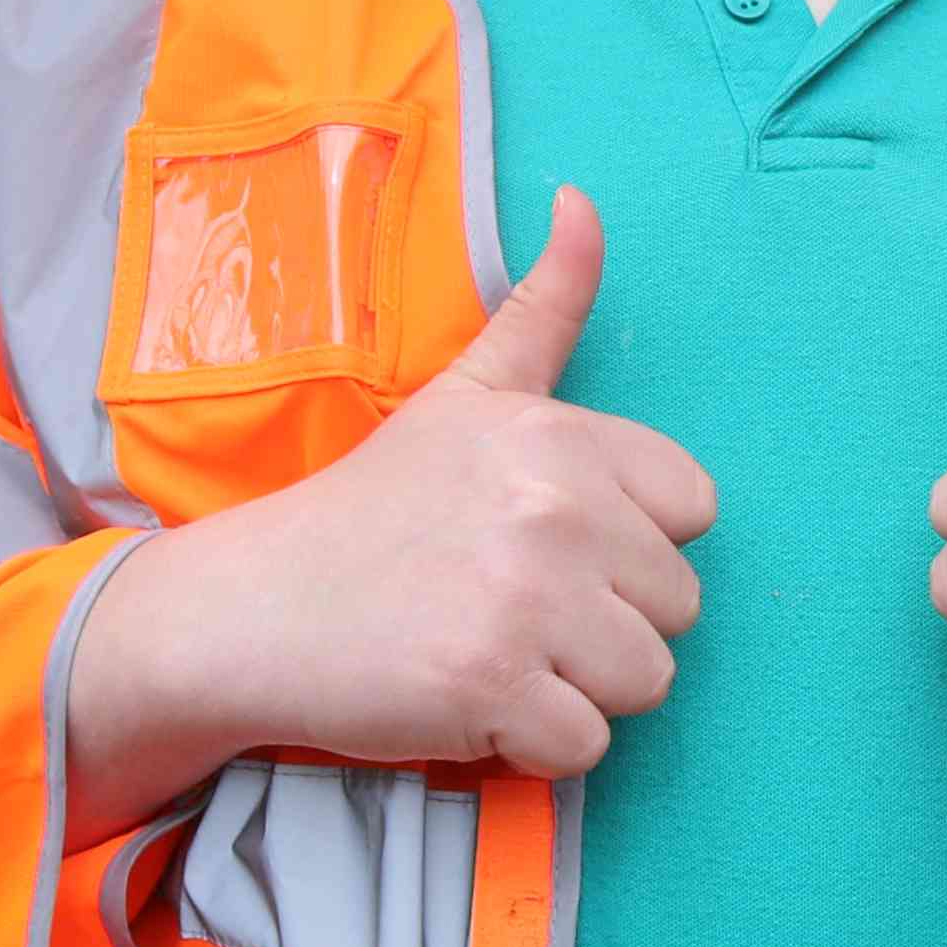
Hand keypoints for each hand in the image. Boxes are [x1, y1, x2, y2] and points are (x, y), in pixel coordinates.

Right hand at [68, 188, 711, 803]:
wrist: (252, 607)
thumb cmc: (372, 508)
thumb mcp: (466, 392)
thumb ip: (545, 306)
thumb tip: (584, 200)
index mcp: (561, 436)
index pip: (694, 510)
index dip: (631, 542)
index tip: (551, 543)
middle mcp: (554, 509)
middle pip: (677, 607)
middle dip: (603, 623)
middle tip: (507, 604)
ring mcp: (525, 599)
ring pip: (646, 681)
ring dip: (577, 689)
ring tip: (492, 649)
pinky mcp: (492, 684)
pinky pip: (586, 746)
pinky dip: (534, 745)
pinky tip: (467, 696)